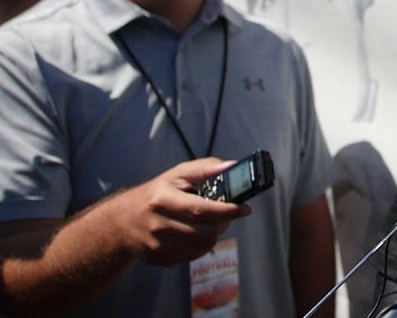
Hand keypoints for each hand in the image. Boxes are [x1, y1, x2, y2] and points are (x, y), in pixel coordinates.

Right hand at [109, 158, 250, 265]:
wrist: (122, 221)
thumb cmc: (156, 194)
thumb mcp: (177, 175)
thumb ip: (206, 169)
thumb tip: (232, 167)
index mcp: (162, 200)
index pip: (201, 210)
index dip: (227, 210)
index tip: (244, 208)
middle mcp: (158, 225)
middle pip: (206, 232)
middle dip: (223, 222)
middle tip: (227, 214)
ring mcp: (158, 246)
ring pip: (204, 245)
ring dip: (215, 233)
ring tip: (211, 222)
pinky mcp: (162, 259)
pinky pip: (195, 255)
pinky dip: (203, 244)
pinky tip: (198, 233)